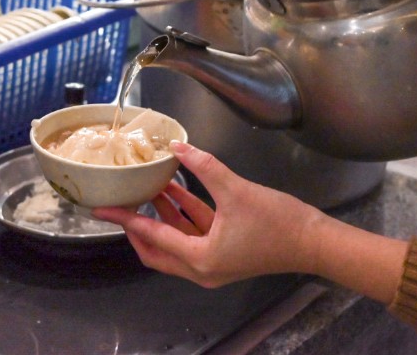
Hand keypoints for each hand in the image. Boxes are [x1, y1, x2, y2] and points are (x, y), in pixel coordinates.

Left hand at [92, 142, 326, 287]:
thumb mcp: (235, 189)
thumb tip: (178, 147)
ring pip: (174, 241)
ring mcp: (214, 262)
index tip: (102, 209)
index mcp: (200, 260)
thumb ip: (203, 166)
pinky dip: (183, 215)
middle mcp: (202, 269)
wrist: (313, 241)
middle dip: (137, 225)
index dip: (125, 219)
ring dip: (161, 215)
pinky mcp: (225, 251)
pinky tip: (174, 188)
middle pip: (156, 250)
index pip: (152, 237)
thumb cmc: (278, 223)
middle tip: (120, 203)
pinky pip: (194, 234)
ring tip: (145, 187)